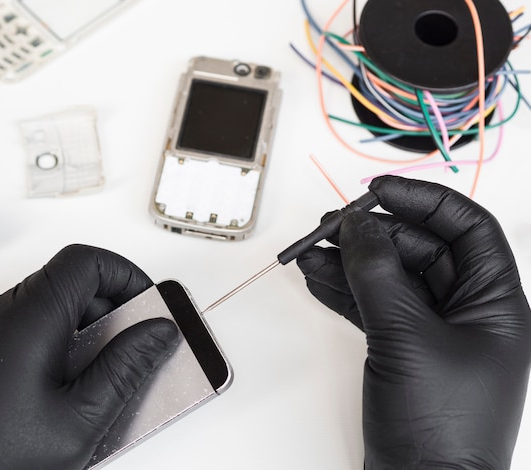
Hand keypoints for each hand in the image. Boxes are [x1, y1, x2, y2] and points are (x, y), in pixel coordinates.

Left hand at [0, 244, 177, 469]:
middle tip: (124, 353)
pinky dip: (38, 348)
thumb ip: (125, 370)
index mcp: (29, 320)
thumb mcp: (77, 423)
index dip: (125, 274)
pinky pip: (7, 333)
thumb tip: (158, 332)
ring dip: (71, 333)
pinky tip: (42, 395)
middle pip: (64, 285)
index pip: (86, 261)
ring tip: (85, 383)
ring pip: (36, 311)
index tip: (144, 305)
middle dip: (105, 312)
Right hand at [297, 176, 530, 468]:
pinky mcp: (404, 350)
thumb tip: (358, 226)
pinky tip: (319, 278)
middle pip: (420, 249)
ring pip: (391, 277)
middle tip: (331, 226)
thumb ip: (379, 274)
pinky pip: (374, 305)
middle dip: (373, 234)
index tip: (378, 190)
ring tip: (313, 250)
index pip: (465, 228)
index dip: (423, 200)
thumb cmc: (440, 425)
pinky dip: (346, 291)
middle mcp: (468, 312)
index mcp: (494, 303)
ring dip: (351, 261)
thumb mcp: (407, 337)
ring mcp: (433, 332)